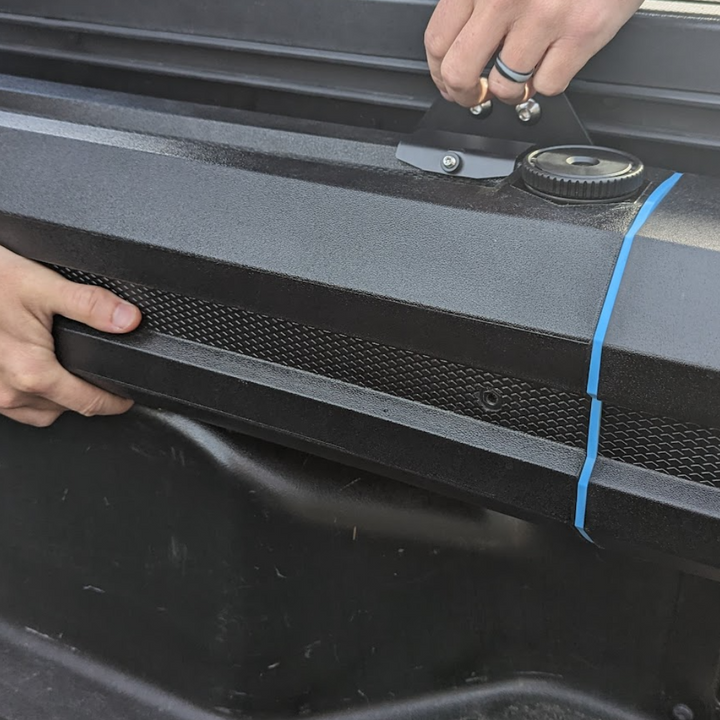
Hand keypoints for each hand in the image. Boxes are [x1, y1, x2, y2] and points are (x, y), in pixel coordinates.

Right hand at [0, 245, 141, 426]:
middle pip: (65, 408)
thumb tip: (128, 319)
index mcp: (32, 373)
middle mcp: (9, 392)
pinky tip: (36, 371)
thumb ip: (90, 304)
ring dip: (58, 398)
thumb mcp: (41, 286)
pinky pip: (14, 403)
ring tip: (71, 376)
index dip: (115, 401)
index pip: (89, 404)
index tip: (127, 397)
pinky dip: (31, 393)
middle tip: (102, 379)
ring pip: (38, 410)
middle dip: (87, 396)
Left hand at [425, 0, 642, 105]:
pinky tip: (551, 64)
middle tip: (474, 96)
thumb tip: (457, 42)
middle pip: (460, 72)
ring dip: (510, 93)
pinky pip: (549, 84)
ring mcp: (544, 16)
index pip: (438, 41)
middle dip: (464, 94)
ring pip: (505, 86)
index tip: (447, 80)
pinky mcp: (581, 32)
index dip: (439, 72)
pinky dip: (548, 83)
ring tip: (519, 80)